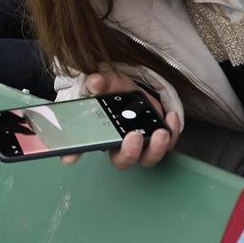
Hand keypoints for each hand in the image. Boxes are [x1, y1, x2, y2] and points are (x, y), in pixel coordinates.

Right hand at [60, 71, 180, 169]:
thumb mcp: (102, 82)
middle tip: (134, 136)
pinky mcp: (158, 135)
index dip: (76, 155)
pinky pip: (169, 142)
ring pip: (149, 156)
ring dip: (157, 148)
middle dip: (130, 152)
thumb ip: (96, 83)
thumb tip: (95, 82)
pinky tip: (171, 118)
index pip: (86, 148)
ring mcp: (140, 142)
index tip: (70, 157)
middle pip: (125, 160)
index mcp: (100, 134)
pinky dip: (173, 132)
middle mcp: (119, 143)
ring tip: (161, 132)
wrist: (129, 85)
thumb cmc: (110, 89)